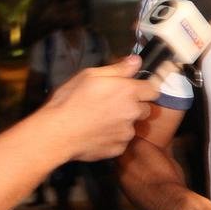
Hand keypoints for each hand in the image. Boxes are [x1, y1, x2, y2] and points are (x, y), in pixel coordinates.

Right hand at [42, 54, 156, 160]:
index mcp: (128, 91)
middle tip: (113, 105)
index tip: (132, 90)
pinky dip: (113, 138)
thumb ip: (118, 68)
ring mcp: (126, 133)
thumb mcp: (90, 75)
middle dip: (134, 106)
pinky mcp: (119, 149)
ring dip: (123, 123)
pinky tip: (97, 134)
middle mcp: (133, 112)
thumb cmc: (70, 100)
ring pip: (132, 126)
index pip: (153, 90)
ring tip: (101, 120)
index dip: (143, 89)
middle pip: (145, 109)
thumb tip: (136, 61)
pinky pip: (121, 141)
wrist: (57, 132)